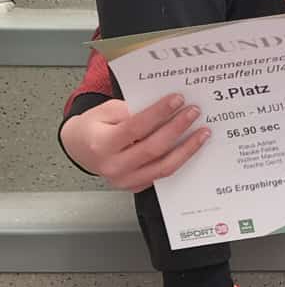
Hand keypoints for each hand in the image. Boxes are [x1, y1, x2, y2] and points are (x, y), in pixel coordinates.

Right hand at [59, 93, 208, 192]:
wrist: (79, 149)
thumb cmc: (93, 127)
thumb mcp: (104, 111)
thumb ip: (131, 110)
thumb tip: (162, 109)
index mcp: (102, 144)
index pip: (136, 127)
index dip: (159, 113)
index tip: (178, 99)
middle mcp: (113, 166)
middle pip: (153, 148)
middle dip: (177, 128)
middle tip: (194, 112)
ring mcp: (125, 180)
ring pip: (164, 167)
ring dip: (187, 149)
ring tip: (203, 133)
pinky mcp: (135, 186)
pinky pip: (162, 174)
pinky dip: (180, 160)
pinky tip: (191, 147)